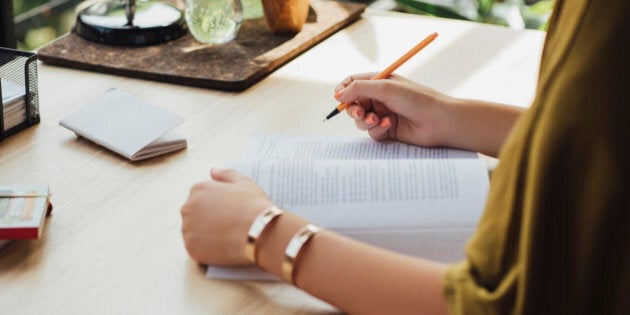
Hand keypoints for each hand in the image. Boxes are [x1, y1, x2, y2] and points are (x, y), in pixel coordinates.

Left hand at [181, 168, 273, 265]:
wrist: (261, 232)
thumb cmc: (254, 205)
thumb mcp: (244, 182)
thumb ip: (226, 174)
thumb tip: (213, 171)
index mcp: (198, 189)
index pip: (200, 197)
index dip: (217, 205)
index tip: (229, 211)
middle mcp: (188, 207)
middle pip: (194, 214)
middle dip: (208, 219)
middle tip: (228, 225)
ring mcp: (188, 229)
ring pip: (193, 232)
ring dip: (205, 234)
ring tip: (226, 236)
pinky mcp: (192, 249)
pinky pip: (196, 249)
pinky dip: (207, 249)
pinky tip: (223, 247)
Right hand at [334, 73, 454, 146]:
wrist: (439, 121)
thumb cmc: (417, 99)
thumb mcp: (385, 88)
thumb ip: (359, 89)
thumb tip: (337, 94)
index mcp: (380, 82)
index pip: (353, 82)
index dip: (343, 90)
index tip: (339, 98)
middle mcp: (380, 97)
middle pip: (353, 103)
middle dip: (353, 109)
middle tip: (360, 113)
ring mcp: (383, 114)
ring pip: (360, 120)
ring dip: (365, 121)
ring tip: (377, 120)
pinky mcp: (388, 130)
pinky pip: (372, 132)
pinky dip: (378, 129)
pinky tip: (391, 125)